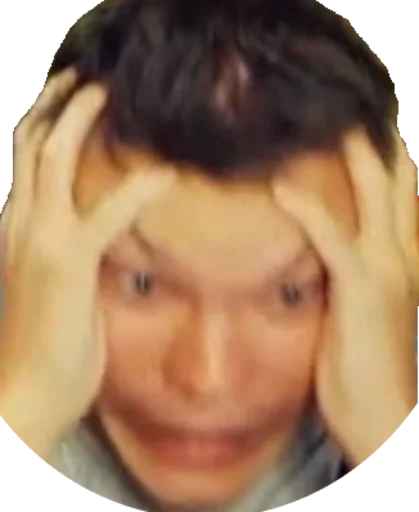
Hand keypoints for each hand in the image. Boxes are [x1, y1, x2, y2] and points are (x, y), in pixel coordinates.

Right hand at [0, 69, 175, 459]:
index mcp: (13, 228)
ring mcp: (36, 240)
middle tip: (88, 81)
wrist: (25, 394)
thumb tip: (93, 234)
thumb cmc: (45, 345)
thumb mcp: (51, 289)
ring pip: (50, 158)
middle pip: (27, 143)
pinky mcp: (66, 263)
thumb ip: (67, 254)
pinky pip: (105, 214)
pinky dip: (136, 190)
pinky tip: (165, 175)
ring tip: (108, 93)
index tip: (72, 106)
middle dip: (55, 104)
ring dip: (79, 119)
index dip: (45, 127)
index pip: (23, 162)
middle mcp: (15, 223)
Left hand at [273, 129, 417, 468]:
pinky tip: (282, 188)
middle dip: (379, 140)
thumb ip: (346, 277)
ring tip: (325, 120)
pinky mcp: (363, 290)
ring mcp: (388, 270)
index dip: (390, 159)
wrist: (385, 417)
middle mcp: (404, 256)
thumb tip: (320, 255)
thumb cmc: (366, 368)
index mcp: (404, 261)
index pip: (402, 197)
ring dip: (353, 155)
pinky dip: (309, 211)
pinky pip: (334, 239)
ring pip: (377, 196)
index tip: (365, 127)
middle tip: (352, 104)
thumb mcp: (358, 313)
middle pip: (398, 183)